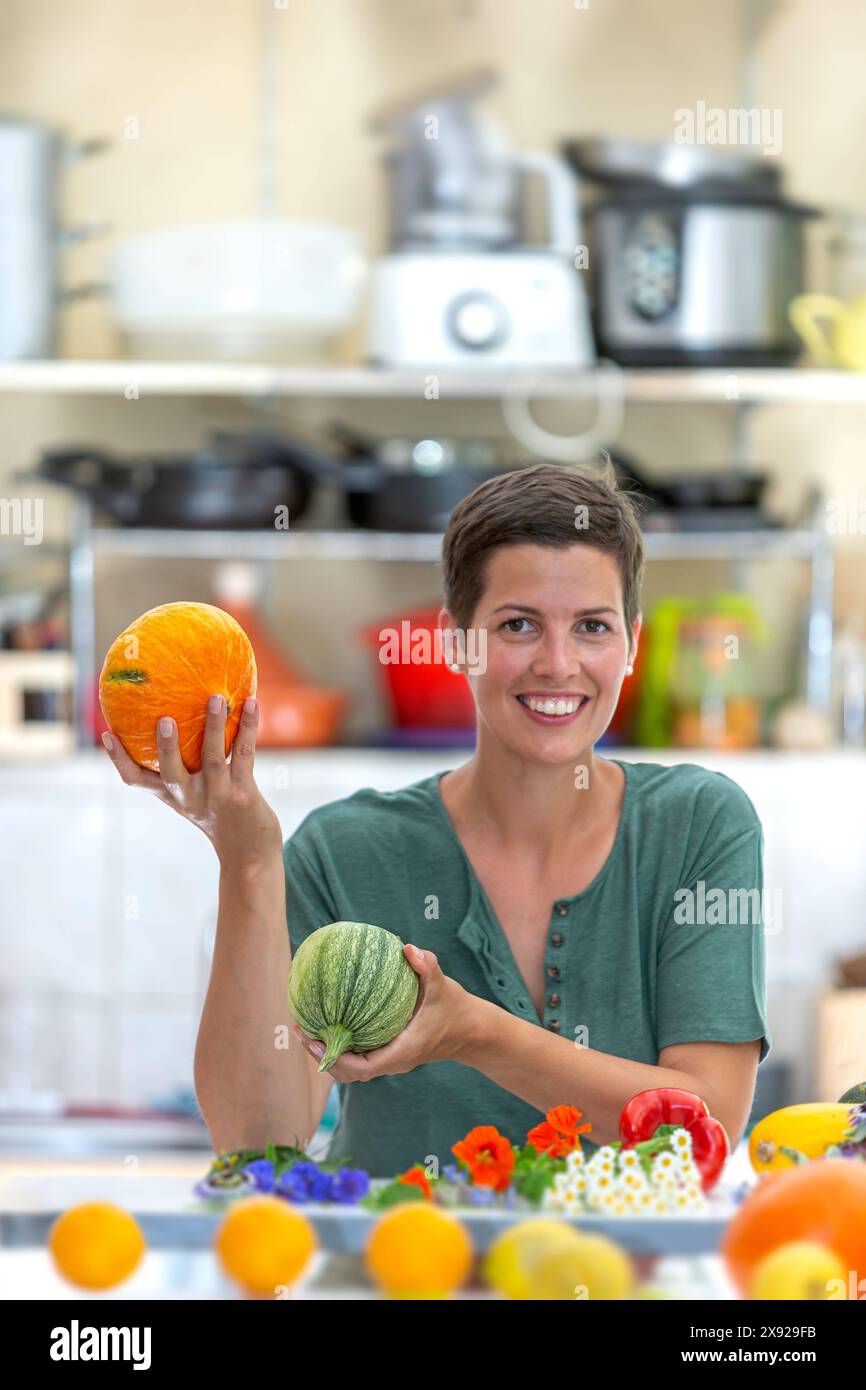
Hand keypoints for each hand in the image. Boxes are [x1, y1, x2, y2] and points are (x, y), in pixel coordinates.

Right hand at [101, 693, 283, 869]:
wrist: (249, 855)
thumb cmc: (220, 818)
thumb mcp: (195, 799)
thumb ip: (185, 771)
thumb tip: (178, 720)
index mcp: (173, 796)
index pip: (137, 780)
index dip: (119, 760)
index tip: (106, 735)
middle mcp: (190, 797)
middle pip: (171, 772)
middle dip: (166, 746)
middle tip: (164, 719)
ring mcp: (217, 796)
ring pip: (213, 757)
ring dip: (214, 726)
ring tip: (215, 698)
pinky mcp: (243, 794)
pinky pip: (245, 754)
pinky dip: (247, 727)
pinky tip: (251, 703)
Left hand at [291, 943, 479, 1081]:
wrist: (472, 1032)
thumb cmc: (456, 1009)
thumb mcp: (443, 986)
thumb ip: (427, 966)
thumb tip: (407, 948)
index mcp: (402, 1051)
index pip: (362, 1067)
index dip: (334, 1058)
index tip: (313, 1038)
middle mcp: (394, 1062)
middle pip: (348, 1074)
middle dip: (322, 1057)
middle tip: (300, 1030)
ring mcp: (392, 1061)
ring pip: (351, 1070)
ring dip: (328, 1055)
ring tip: (307, 1029)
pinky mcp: (391, 1055)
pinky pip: (359, 1058)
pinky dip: (341, 1048)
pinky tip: (330, 1023)